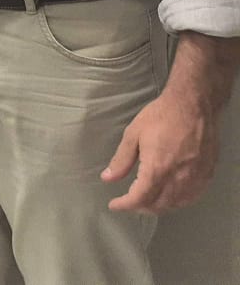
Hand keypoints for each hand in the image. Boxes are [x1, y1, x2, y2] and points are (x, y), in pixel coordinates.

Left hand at [104, 88, 220, 212]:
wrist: (193, 107)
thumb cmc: (160, 117)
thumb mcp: (133, 134)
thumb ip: (121, 160)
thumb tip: (107, 178)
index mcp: (158, 169)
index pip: (140, 198)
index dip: (125, 205)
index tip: (114, 205)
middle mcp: (178, 179)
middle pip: (158, 205)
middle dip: (140, 207)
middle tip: (128, 201)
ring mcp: (195, 179)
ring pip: (175, 204)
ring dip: (159, 206)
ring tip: (146, 201)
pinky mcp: (207, 176)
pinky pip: (191, 198)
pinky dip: (177, 202)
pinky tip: (169, 196)